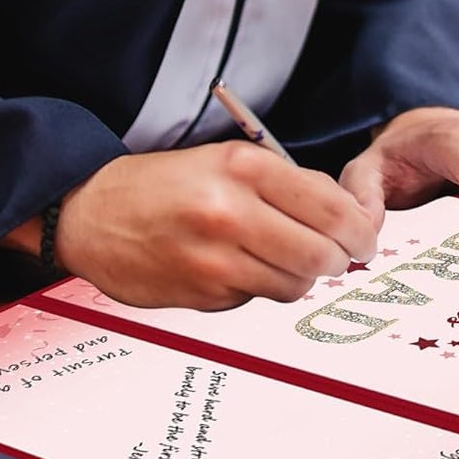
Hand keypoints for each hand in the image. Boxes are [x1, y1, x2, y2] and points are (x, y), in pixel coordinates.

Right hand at [51, 144, 378, 309]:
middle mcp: (230, 213)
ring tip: (281, 256)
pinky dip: (258, 287)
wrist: (93, 212)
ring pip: (294, 284)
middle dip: (339, 259)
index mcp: (243, 168)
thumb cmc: (166, 183)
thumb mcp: (227, 159)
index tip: (366, 236)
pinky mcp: (201, 296)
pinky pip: (256, 299)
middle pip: (321, 254)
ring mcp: (214, 260)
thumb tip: (346, 217)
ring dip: (300, 276)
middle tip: (340, 256)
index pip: (330, 208)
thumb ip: (285, 184)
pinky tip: (237, 267)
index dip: (360, 229)